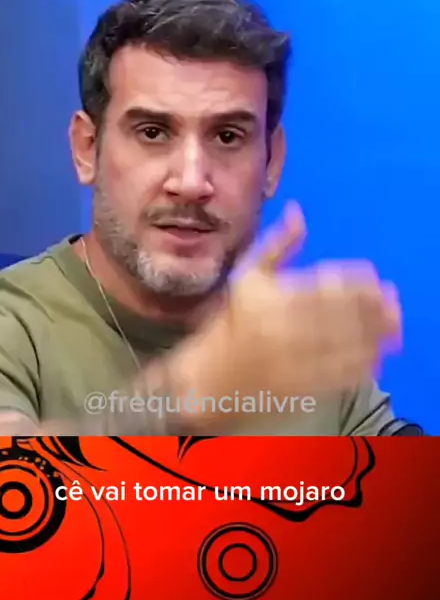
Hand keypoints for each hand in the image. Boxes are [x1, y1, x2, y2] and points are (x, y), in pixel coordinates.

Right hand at [161, 202, 401, 430]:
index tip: (373, 276)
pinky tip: (374, 355)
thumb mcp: (247, 275)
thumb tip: (299, 211)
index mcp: (272, 300)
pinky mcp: (301, 387)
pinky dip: (361, 365)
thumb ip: (277, 244)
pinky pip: (338, 376)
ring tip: (391, 324)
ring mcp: (295, 361)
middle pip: (340, 315)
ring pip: (344, 345)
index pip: (324, 286)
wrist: (209, 377)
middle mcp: (285, 330)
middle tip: (391, 298)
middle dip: (371, 306)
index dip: (354, 282)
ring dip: (373, 334)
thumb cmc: (230, 321)